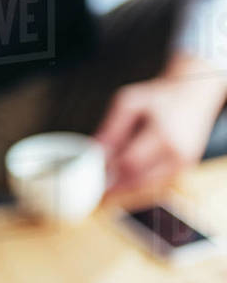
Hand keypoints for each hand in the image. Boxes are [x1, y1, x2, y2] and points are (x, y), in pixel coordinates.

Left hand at [95, 52, 226, 191]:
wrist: (191, 97)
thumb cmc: (159, 98)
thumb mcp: (129, 102)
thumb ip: (112, 126)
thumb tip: (96, 150)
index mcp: (163, 136)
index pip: (130, 162)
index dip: (109, 169)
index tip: (92, 169)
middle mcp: (177, 155)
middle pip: (138, 179)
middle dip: (114, 182)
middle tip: (96, 179)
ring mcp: (183, 165)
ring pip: (147, 186)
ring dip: (125, 185)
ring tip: (108, 178)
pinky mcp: (184, 170)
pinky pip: (156, 184)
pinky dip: (139, 182)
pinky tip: (125, 176)